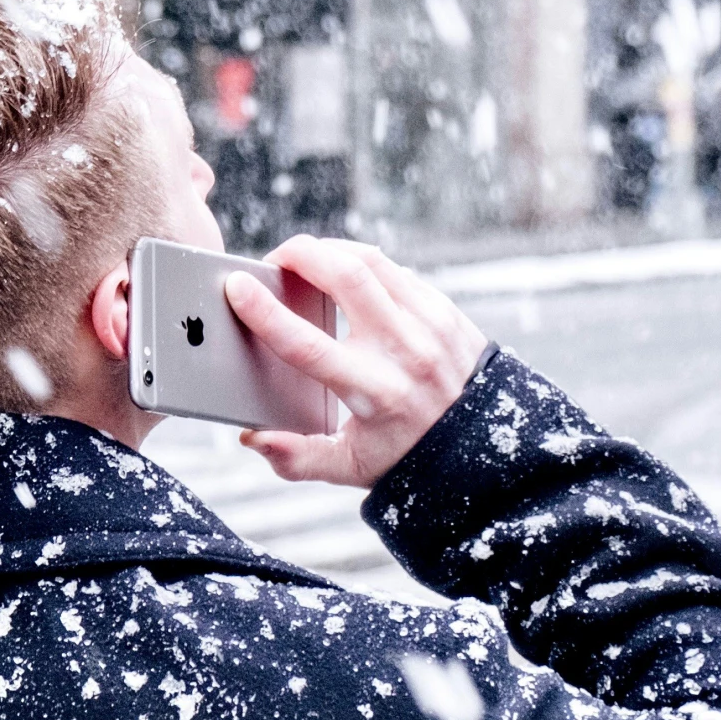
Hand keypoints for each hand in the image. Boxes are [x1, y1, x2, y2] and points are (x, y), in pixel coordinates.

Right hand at [223, 234, 488, 488]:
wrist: (483, 445)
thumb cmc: (407, 456)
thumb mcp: (350, 468)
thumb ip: (297, 458)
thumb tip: (253, 438)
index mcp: (372, 392)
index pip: (307, 345)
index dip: (265, 313)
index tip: (237, 288)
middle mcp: (402, 351)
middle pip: (344, 277)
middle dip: (300, 254)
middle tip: (273, 260)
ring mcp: (428, 324)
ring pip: (370, 261)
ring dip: (329, 250)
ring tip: (304, 259)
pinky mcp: (443, 308)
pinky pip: (395, 270)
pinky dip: (361, 264)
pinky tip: (343, 273)